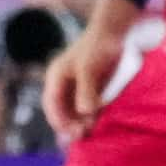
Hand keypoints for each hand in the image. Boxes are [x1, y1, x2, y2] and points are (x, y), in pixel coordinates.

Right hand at [42, 21, 127, 145]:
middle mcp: (63, 83)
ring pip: (73, 110)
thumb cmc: (97, 46)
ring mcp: (77, 86)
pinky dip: (90, 116)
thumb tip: (84, 112)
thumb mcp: (89, 68)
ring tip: (90, 131)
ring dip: (79, 122)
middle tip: (81, 135)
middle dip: (69, 124)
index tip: (70, 132)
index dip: (58, 120)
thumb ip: (86, 90)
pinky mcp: (90, 88)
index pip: (51, 103)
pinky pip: (86, 107)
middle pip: (61, 110)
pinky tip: (97, 122)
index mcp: (56, 76)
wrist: (114, 30)